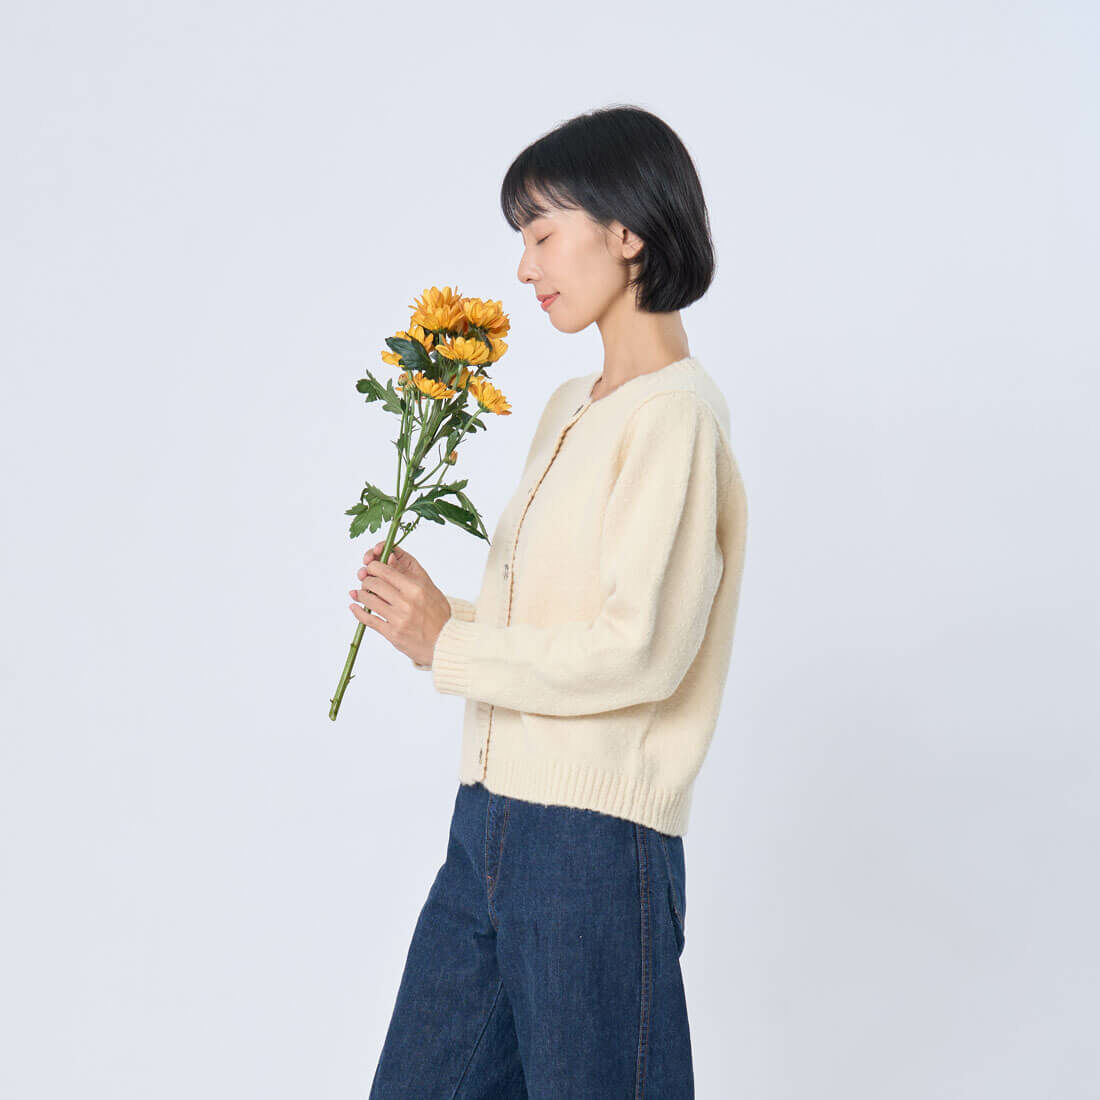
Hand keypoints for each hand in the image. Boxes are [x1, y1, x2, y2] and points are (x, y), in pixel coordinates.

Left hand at [348, 541, 451, 667]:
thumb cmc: (439, 615)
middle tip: (366, 581)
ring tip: (360, 594)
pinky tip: (354, 607)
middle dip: (366, 580)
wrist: (446, 642)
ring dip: (361, 595)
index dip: (373, 567)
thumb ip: (410, 577)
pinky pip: (368, 619)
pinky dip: (358, 612)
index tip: (371, 567)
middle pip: (374, 584)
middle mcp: (406, 602)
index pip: (385, 570)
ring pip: (368, 600)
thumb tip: (389, 562)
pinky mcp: (392, 633)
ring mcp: (398, 618)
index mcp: (416, 588)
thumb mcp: (430, 590)